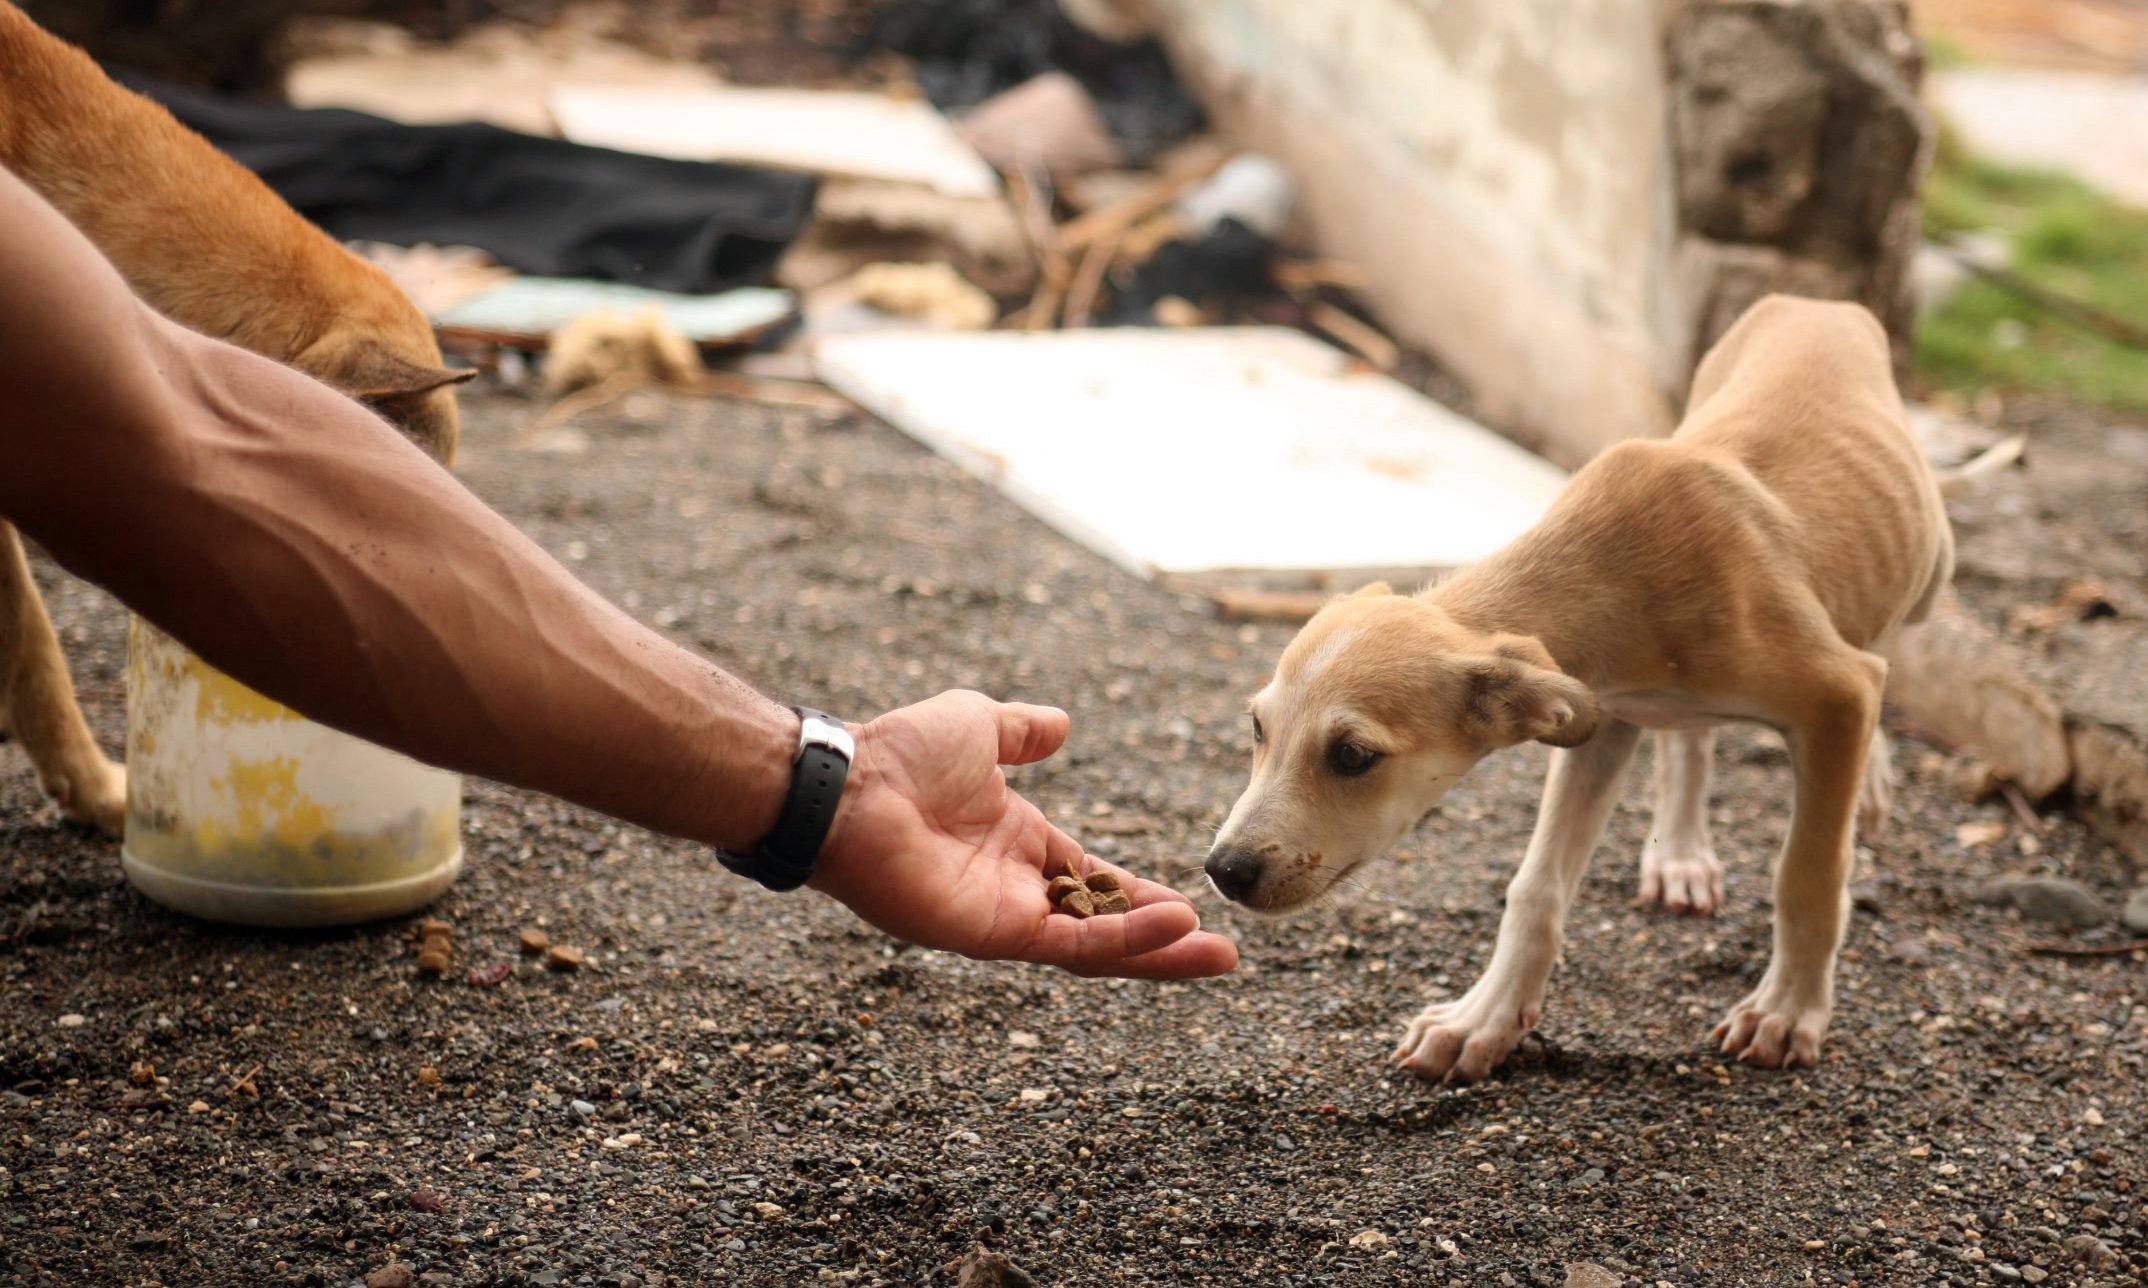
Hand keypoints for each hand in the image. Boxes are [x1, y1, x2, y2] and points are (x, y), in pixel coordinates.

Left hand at [810, 690, 1236, 978]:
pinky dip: (1124, 939)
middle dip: (1163, 941)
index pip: (1094, 882)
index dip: (1142, 895)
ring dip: (1157, 950)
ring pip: (1097, 946)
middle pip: (1106, 926)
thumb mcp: (979, 725)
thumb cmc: (901, 753)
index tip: (1192, 904)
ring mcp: (1005, 917)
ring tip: (1217, 954)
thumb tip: (1063, 724)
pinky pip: (1071, 942)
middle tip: (1223, 952)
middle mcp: (1015, 889)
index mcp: (1017, 845)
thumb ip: (1022, 732)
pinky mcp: (993, 934)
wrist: (852, 784)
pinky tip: (1173, 927)